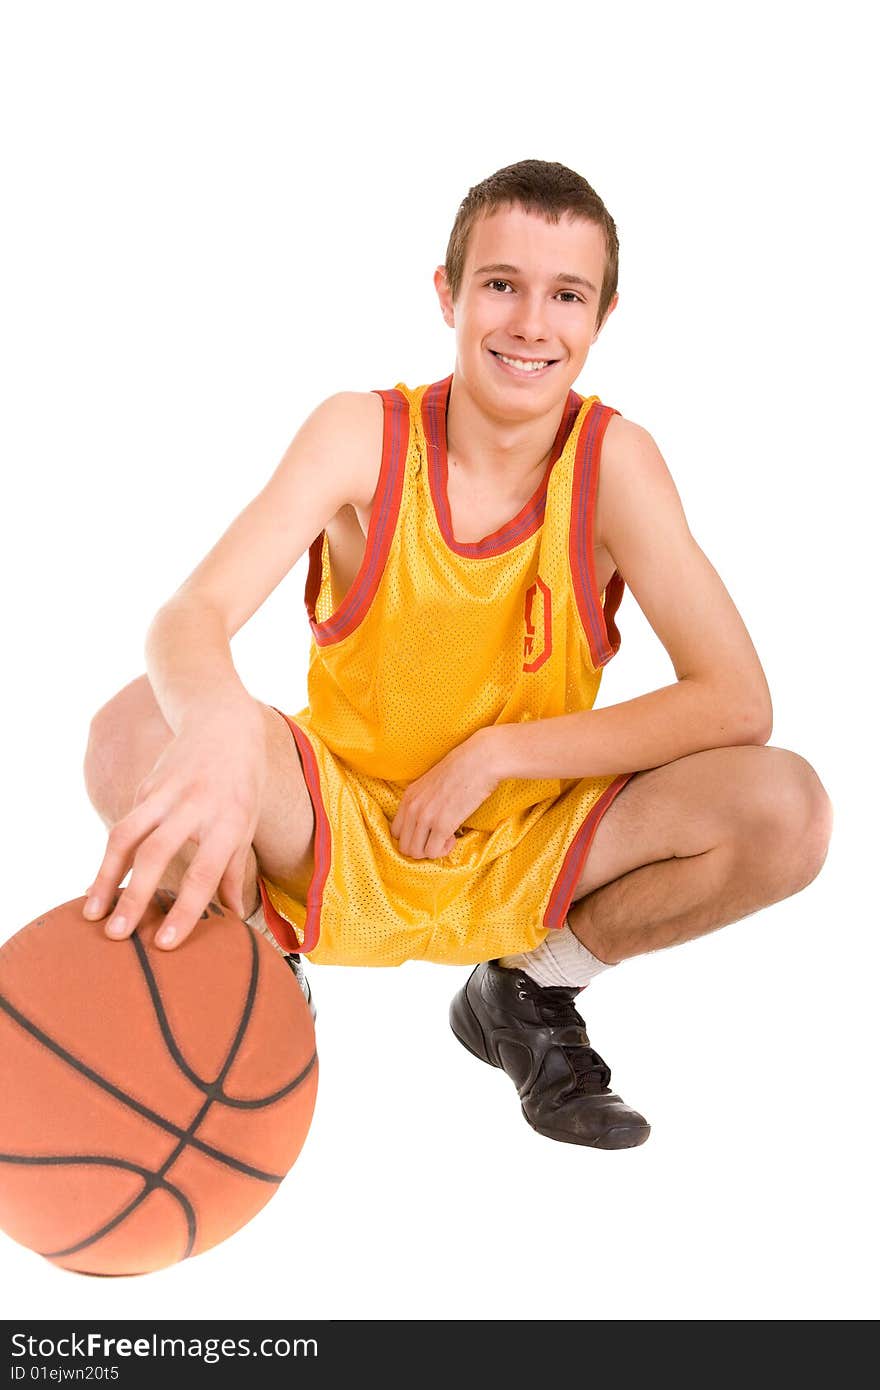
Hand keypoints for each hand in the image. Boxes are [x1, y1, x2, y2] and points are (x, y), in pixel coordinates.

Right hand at [82, 697, 267, 949]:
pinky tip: (101, 885)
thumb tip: (234, 914)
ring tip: (91, 913)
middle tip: (117, 936)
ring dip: (105, 876)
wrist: (222, 722)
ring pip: (126, 835)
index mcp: (228, 820)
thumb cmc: (243, 782)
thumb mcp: (249, 823)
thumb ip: (236, 869)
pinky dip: (110, 857)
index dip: (184, 909)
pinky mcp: (145, 787)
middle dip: (134, 897)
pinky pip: (125, 824)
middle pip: (156, 854)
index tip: (165, 943)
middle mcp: (194, 806)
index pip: (204, 872)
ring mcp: (165, 793)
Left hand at [389, 729, 502, 859]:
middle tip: (438, 838)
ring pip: (416, 853)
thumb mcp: (430, 783)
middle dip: (421, 848)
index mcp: (408, 797)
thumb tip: (425, 822)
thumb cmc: (461, 770)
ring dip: (432, 850)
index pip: (395, 831)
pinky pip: (434, 852)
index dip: (412, 837)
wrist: (479, 761)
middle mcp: (412, 808)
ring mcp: (426, 817)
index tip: (428, 833)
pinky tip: (454, 837)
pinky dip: (444, 850)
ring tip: (446, 838)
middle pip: (404, 846)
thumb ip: (422, 801)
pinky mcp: (443, 825)